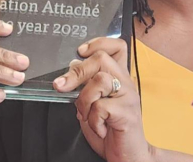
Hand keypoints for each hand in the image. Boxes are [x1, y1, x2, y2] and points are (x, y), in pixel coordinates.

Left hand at [53, 38, 153, 161]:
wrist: (128, 156)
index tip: (80, 52)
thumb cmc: (111, 131)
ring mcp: (129, 97)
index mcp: (119, 78)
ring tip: (87, 115)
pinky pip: (101, 107)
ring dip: (84, 100)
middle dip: (77, 71)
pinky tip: (100, 129)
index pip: (117, 46)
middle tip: (63, 87)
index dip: (99, 42)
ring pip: (100, 81)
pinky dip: (93, 121)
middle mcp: (127, 83)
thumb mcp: (93, 105)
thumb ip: (86, 87)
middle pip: (102, 58)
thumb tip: (73, 66)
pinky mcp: (127, 113)